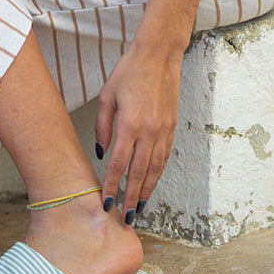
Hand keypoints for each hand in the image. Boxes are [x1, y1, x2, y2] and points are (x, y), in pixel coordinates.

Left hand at [94, 39, 183, 219]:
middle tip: (125, 218)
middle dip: (131, 198)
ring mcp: (163, 130)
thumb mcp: (107, 96)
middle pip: (139, 173)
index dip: (112, 186)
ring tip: (139, 207)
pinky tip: (152, 183)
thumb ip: (102, 126)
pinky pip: (165, 156)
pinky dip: (158, 173)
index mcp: (130, 124)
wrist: (159, 55)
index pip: (118, 164)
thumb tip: (100, 152)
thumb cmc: (129, 72)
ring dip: (147, 190)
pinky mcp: (172, 127)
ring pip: (155, 169)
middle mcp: (149, 131)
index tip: (106, 203)